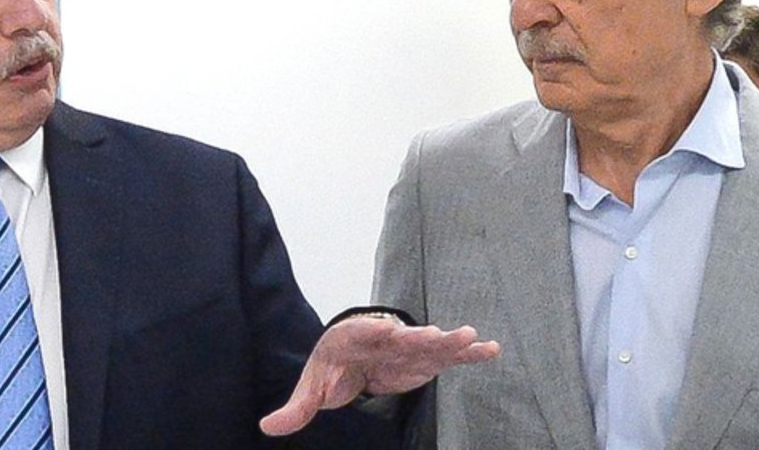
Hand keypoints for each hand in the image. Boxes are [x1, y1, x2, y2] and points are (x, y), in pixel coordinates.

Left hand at [259, 315, 499, 435]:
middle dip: (417, 336)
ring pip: (431, 342)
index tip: (387, 330)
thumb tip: (267, 429)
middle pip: (403, 336)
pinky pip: (450, 355)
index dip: (375, 332)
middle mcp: (386, 336)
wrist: (352, 352)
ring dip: (451, 339)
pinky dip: (470, 352)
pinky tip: (490, 350)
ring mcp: (409, 346)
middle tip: (437, 334)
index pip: (364, 333)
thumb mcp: (312, 386)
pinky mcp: (426, 358)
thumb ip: (297, 408)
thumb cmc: (332, 364)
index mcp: (354, 338)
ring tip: (472, 336)